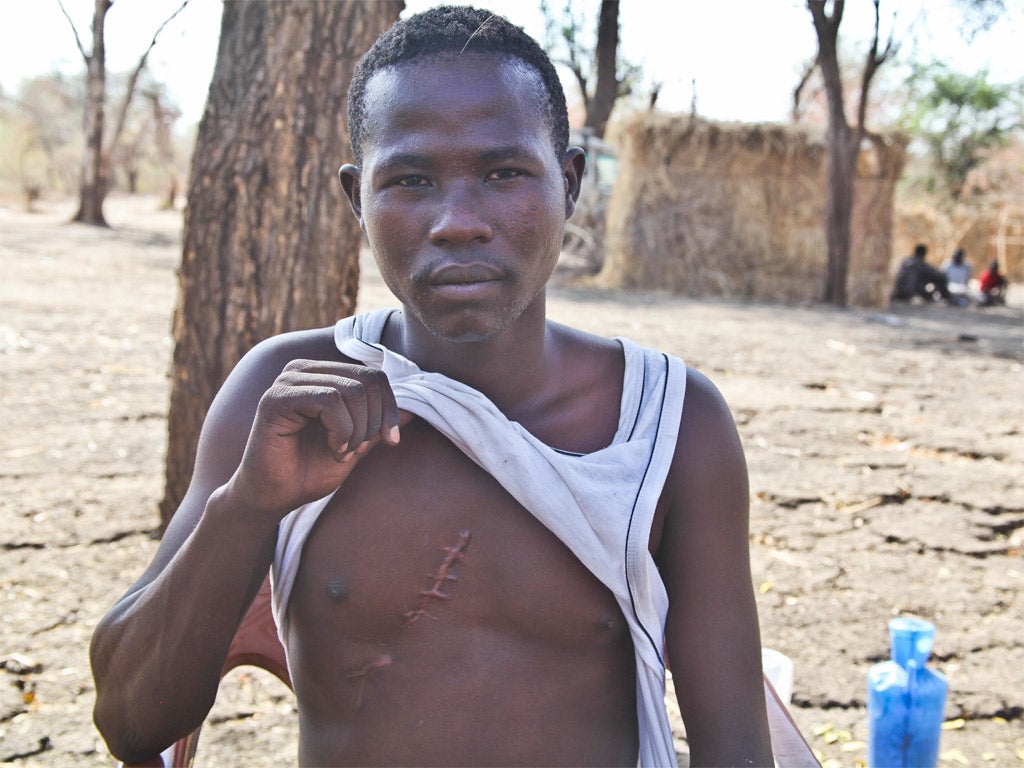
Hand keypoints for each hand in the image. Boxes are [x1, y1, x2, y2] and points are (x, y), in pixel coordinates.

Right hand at [225, 359, 408, 517]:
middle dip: (374, 421)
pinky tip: (332, 448)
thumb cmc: (311, 470)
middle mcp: (304, 370)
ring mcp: (288, 381)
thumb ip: (379, 422)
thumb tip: (416, 407)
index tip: (390, 441)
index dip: (390, 408)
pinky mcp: (276, 398)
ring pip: (351, 390)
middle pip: (366, 380)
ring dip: (357, 430)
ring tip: (342, 452)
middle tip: (358, 450)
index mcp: (322, 375)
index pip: (373, 376)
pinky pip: (328, 400)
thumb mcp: (358, 443)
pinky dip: (341, 429)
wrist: (275, 497)